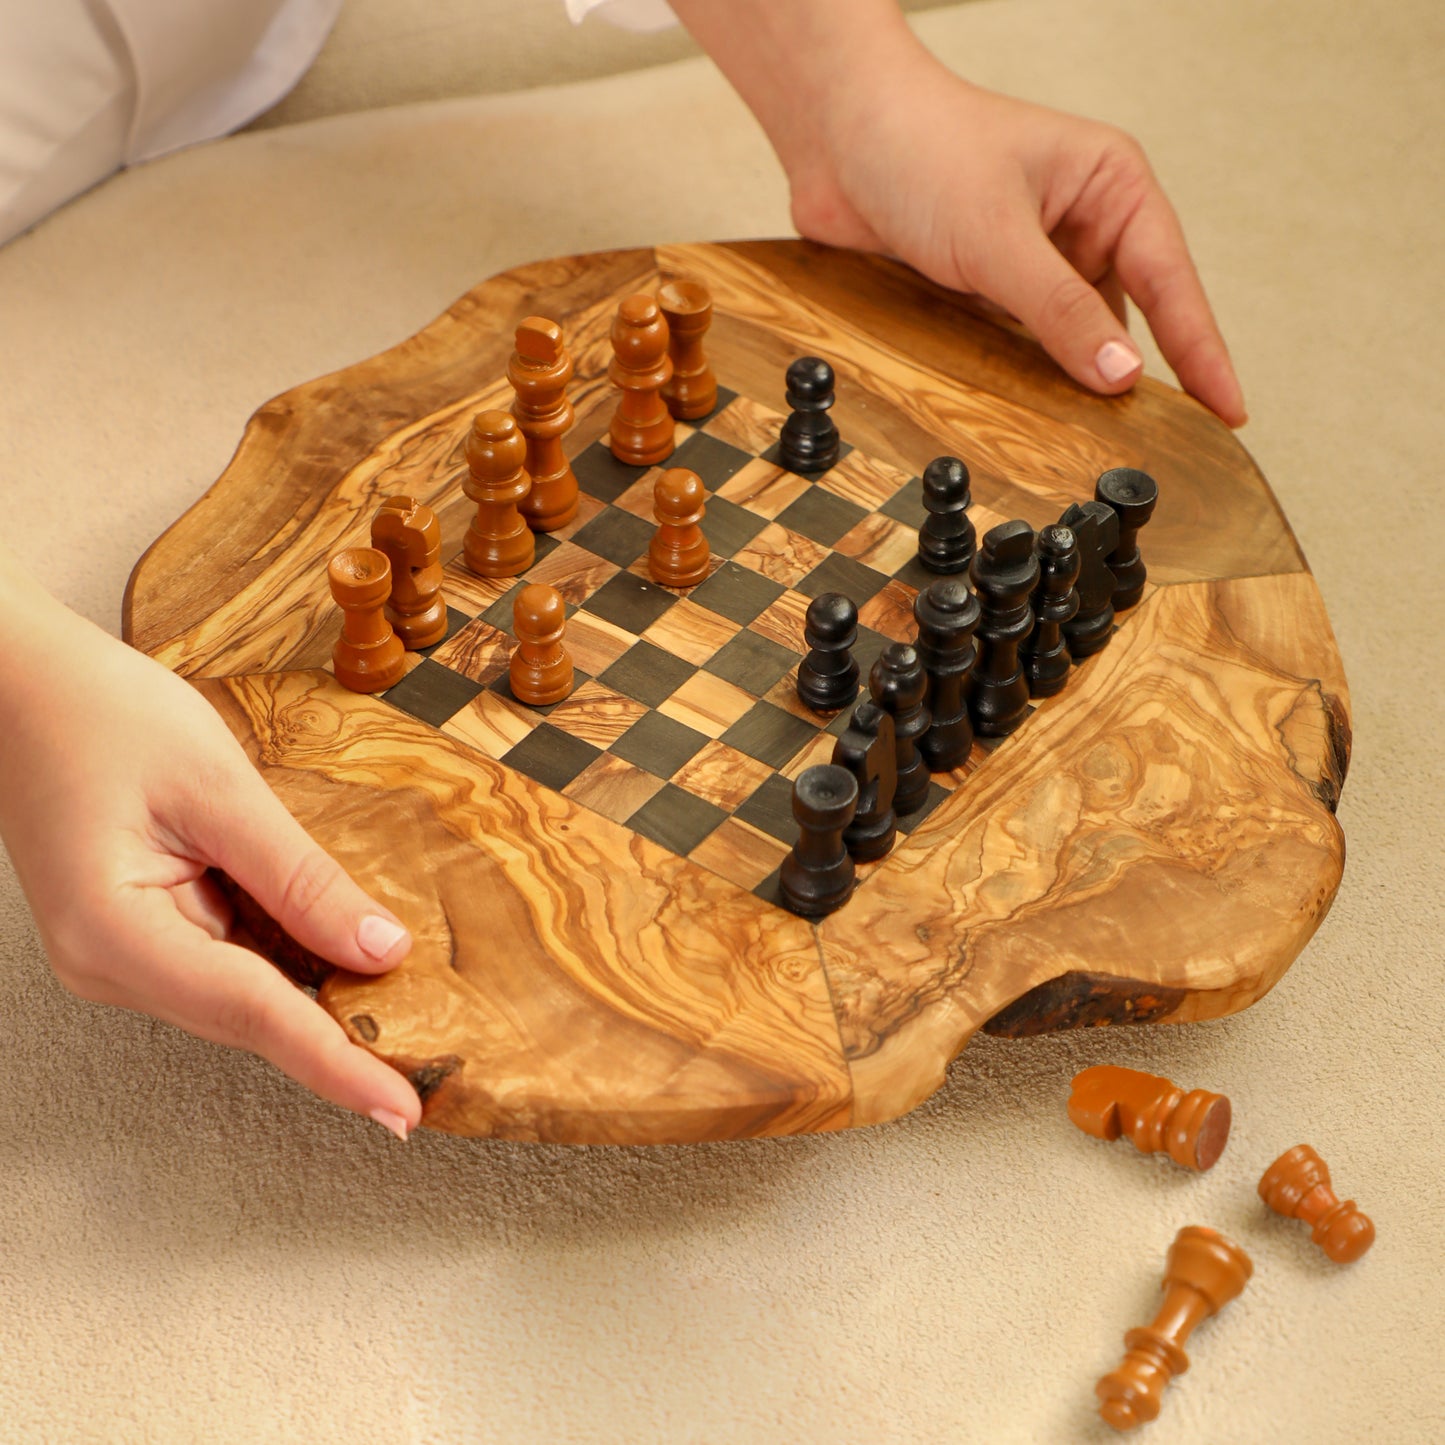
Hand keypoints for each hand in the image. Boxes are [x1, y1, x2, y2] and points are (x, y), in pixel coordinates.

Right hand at [0, 562, 421, 1138]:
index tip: (401, 1107)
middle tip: (430, 1070)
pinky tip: (343, 947)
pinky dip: (289, 957)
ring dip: (321, 998)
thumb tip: (380, 948)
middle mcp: (109, 965)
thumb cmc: (99, 717)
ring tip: (406, 1013)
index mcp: (115, 935)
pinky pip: (229, 959)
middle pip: (250, 1016)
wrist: (21, 688)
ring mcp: (120, 954)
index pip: (254, 1013)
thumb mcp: (219, 788)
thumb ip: (301, 875)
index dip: (337, 1063)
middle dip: (341, 1039)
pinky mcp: (140, 931)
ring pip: (244, 994)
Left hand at [674, 0, 1245, 425]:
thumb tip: (1120, 375)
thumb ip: (1059, 311)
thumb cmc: (922, 147)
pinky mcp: (984, 291)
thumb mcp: (999, 236)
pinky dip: (1021, 382)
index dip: (1201, 351)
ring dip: (1069, 387)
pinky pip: (1016, 348)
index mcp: (1111, 188)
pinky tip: (1027, 420)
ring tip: (1088, 445)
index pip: (1173, 281)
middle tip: (1158, 449)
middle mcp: (1079, 226)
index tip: (1230, 409)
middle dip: (1131, 380)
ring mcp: (1030, 262)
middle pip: (1125, 319)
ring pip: (1067, 341)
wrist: (834, 136)